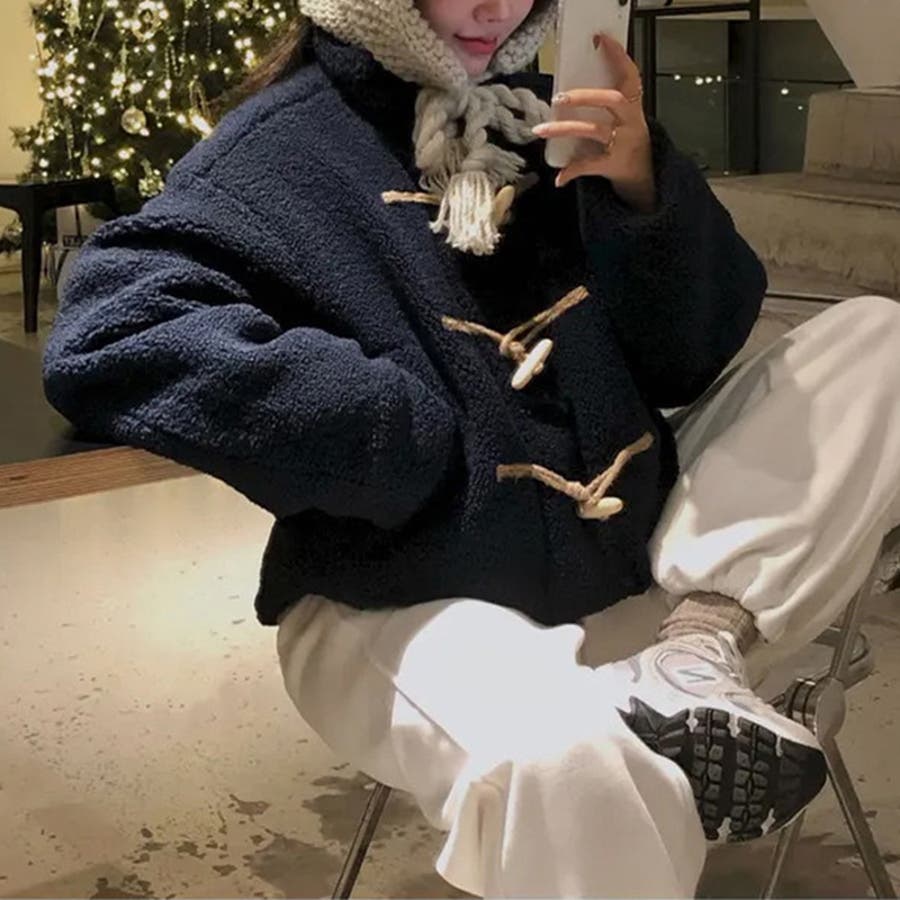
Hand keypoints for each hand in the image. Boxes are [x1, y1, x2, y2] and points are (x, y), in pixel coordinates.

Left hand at [531, 33, 655, 213]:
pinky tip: (559, 178)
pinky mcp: (612, 165)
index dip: (618, 56)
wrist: (643, 173)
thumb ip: (604, 100)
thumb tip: (569, 88)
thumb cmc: (627, 138)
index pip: (630, 75)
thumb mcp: (624, 116)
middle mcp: (630, 122)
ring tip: (541, 130)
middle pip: (611, 101)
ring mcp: (622, 143)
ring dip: (565, 129)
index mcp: (633, 105)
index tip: (601, 40)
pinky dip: (572, 171)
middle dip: (585, 96)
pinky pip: (589, 165)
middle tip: (559, 96)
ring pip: (593, 131)